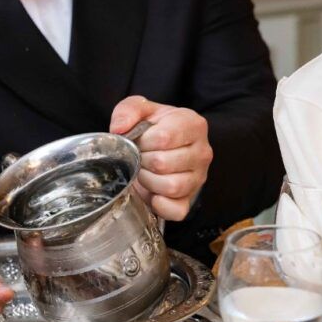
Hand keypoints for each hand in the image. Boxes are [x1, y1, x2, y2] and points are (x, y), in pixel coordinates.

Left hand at [109, 96, 212, 220]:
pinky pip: (177, 210)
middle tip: (139, 158)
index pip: (164, 137)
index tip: (139, 141)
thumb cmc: (153, 129)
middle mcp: (202, 152)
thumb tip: (119, 129)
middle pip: (164, 163)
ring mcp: (199, 178)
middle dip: (142, 161)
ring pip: (171, 186)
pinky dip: (159, 205)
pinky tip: (151, 193)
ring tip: (144, 172)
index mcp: (193, 125)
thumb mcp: (141, 110)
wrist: (161, 149)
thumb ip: (128, 111)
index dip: (143, 141)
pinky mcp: (190, 200)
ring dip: (148, 181)